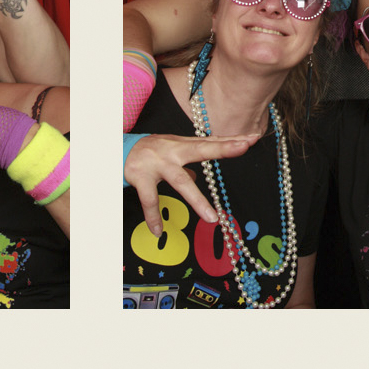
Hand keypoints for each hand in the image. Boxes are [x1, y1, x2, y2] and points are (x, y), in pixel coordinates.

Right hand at [125, 132, 254, 236]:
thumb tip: (198, 175)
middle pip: (201, 148)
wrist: (116, 149)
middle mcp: (172, 150)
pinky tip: (158, 230)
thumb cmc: (148, 153)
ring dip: (197, 200)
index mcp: (181, 145)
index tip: (253, 138)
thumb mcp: (168, 153)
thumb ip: (186, 163)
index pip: (210, 142)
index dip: (231, 140)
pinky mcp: (141, 176)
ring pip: (181, 181)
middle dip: (223, 148)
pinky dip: (153, 217)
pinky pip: (151, 199)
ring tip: (212, 219)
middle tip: (244, 147)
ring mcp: (157, 163)